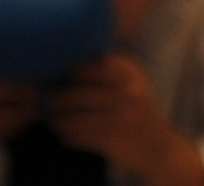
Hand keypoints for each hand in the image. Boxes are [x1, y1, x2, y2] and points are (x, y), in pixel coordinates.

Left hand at [43, 53, 203, 185]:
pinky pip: (79, 137)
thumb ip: (105, 68)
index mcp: (129, 73)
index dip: (68, 72)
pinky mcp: (113, 142)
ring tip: (51, 118)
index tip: (55, 76)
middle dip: (57, 99)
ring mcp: (120, 119)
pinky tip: (63, 133)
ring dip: (58, 120)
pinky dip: (67, 135)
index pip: (89, 67)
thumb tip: (65, 58)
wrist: (157, 146)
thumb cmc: (136, 108)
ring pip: (74, 119)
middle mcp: (127, 93)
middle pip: (77, 94)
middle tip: (46, 100)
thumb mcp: (130, 81)